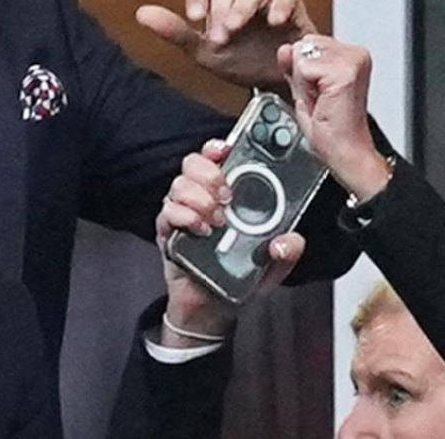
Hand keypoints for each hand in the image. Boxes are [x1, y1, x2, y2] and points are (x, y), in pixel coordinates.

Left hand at [137, 0, 315, 88]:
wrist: (274, 80)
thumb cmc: (239, 60)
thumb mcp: (202, 51)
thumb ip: (174, 31)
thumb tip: (142, 13)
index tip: (194, 17)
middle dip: (219, 9)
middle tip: (218, 36)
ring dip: (241, 9)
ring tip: (234, 29)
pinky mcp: (292, 6)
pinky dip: (280, 5)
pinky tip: (273, 21)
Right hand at [156, 140, 305, 346]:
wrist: (210, 308)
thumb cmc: (236, 279)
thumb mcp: (271, 267)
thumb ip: (286, 252)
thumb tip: (289, 240)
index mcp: (226, 198)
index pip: (216, 160)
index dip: (216, 148)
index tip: (225, 148)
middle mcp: (201, 199)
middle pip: (192, 165)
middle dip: (209, 173)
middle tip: (225, 194)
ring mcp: (181, 214)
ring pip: (178, 185)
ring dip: (198, 198)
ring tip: (216, 219)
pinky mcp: (167, 232)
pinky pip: (167, 212)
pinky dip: (184, 217)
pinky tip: (200, 230)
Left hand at [279, 36, 390, 201]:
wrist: (344, 150)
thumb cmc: (330, 127)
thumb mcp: (304, 90)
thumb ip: (294, 66)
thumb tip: (285, 48)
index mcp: (349, 56)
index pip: (306, 43)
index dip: (302, 71)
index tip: (318, 93)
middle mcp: (356, 54)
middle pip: (302, 45)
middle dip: (302, 74)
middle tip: (319, 98)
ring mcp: (353, 60)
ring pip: (301, 55)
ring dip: (303, 81)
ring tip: (321, 100)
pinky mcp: (346, 71)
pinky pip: (304, 68)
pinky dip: (305, 87)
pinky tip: (322, 100)